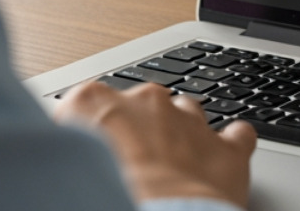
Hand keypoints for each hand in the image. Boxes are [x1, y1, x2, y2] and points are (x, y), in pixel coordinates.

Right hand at [55, 80, 256, 207]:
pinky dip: (231, 146)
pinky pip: (237, 136)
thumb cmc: (103, 198)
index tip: (89, 153)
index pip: (84, 106)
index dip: (88, 132)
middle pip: (140, 107)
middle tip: (132, 170)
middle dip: (139, 132)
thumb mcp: (62, 171)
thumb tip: (69, 166)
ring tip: (173, 171)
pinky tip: (220, 163)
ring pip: (187, 114)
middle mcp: (143, 101)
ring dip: (181, 137)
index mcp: (93, 102)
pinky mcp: (225, 148)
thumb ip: (67, 154)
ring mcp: (188, 120)